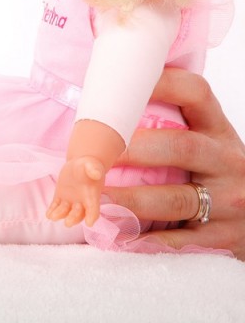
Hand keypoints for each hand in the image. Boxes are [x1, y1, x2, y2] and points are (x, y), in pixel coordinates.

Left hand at [47, 156, 105, 226]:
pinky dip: (52, 210)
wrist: (80, 165)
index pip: (94, 210)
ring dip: (60, 215)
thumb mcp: (92, 165)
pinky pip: (56, 206)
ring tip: (53, 217)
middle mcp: (82, 202)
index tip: (89, 223)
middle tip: (68, 223)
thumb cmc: (90, 166)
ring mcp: (70, 201)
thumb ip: (94, 170)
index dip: (92, 216)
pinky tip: (48, 214)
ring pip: (66, 212)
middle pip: (79, 214)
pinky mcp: (60, 197)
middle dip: (73, 218)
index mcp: (92, 196)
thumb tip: (96, 173)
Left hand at [104, 68, 244, 258]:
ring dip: (131, 198)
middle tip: (94, 155)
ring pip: (176, 198)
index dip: (160, 84)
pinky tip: (120, 235)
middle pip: (181, 147)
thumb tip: (104, 102)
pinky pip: (181, 239)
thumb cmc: (217, 173)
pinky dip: (148, 239)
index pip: (196, 93)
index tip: (122, 84)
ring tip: (96, 197)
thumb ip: (170, 124)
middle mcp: (227, 161)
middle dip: (133, 149)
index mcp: (217, 130)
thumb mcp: (206, 142)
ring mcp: (228, 201)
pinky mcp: (223, 237)